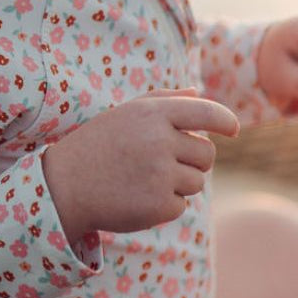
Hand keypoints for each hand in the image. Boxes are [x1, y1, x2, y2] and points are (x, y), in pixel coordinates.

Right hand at [42, 90, 238, 239]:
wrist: (64, 186)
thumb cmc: (98, 145)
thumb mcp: (126, 113)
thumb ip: (164, 100)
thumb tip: (198, 92)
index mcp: (154, 113)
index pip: (206, 113)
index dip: (225, 121)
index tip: (233, 130)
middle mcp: (160, 140)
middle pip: (207, 155)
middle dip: (193, 161)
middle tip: (162, 164)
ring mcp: (160, 174)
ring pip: (197, 182)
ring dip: (178, 184)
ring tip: (143, 180)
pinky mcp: (158, 204)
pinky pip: (180, 205)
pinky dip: (164, 205)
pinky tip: (137, 197)